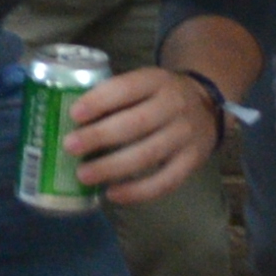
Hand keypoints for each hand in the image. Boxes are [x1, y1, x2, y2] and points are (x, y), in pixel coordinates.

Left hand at [64, 61, 228, 207]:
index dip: (99, 101)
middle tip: (70, 147)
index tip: (73, 115)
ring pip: (148, 154)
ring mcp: (186, 135)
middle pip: (135, 123)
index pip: (126, 88)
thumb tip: (68, 121)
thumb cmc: (158, 96)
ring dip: (112, 167)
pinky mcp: (193, 161)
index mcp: (156, 81)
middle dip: (100, 136)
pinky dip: (137, 191)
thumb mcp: (143, 83)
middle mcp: (174, 105)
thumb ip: (114, 96)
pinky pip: (165, 181)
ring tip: (83, 175)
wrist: (207, 106)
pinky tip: (112, 194)